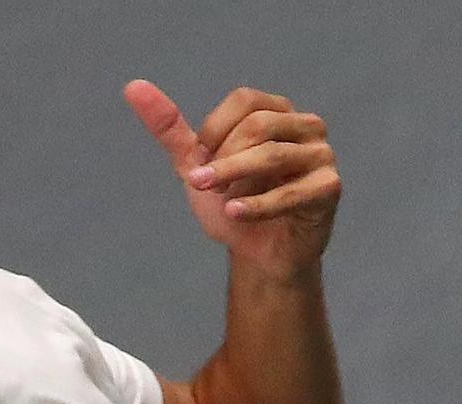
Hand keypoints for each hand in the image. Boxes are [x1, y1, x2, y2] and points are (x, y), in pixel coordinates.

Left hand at [123, 79, 341, 280]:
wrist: (262, 257)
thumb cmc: (235, 206)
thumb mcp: (198, 167)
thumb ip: (170, 130)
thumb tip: (133, 87)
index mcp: (277, 111)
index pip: (244, 101)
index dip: (215, 132)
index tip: (201, 165)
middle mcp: (305, 125)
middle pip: (258, 126)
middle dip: (224, 159)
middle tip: (206, 187)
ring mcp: (321, 155)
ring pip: (273, 156)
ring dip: (235, 179)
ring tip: (218, 202)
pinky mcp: (329, 188)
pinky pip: (291, 193)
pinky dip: (258, 205)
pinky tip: (234, 215)